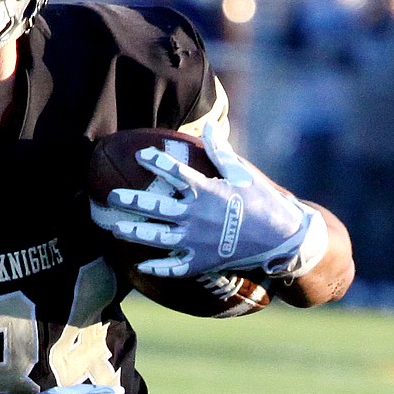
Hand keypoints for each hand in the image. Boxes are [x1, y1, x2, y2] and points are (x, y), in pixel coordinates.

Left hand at [92, 121, 327, 278]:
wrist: (283, 237)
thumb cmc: (262, 200)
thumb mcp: (243, 173)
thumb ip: (220, 151)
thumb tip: (208, 125)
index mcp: (206, 191)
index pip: (174, 172)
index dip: (155, 162)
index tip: (139, 155)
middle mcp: (196, 216)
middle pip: (156, 207)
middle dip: (130, 201)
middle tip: (110, 197)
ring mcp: (197, 241)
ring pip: (158, 237)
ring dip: (135, 233)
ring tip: (115, 229)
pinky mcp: (203, 261)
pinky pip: (175, 267)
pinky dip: (158, 267)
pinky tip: (141, 266)